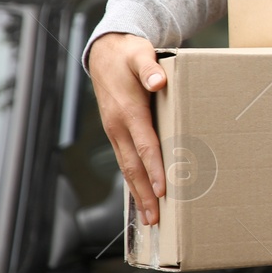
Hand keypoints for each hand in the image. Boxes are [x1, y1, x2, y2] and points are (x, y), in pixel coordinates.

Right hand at [89, 33, 168, 225]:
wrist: (106, 53)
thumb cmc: (129, 55)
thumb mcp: (141, 55)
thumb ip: (150, 68)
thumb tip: (158, 81)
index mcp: (128, 111)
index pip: (145, 146)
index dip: (155, 168)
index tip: (165, 190)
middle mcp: (118, 126)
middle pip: (133, 166)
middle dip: (144, 194)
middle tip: (155, 219)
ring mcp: (115, 131)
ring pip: (127, 167)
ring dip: (138, 193)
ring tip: (149, 217)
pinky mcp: (117, 132)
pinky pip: (125, 160)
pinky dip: (134, 179)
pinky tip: (143, 194)